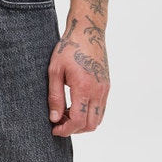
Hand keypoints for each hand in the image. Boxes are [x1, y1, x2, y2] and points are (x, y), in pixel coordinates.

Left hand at [47, 18, 109, 135]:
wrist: (88, 31)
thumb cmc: (69, 48)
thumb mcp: (55, 71)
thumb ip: (55, 96)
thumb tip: (54, 118)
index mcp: (84, 87)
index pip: (78, 121)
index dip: (66, 130)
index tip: (54, 129)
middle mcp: (98, 91)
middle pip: (91, 125)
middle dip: (74, 129)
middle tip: (59, 122)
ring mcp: (105, 89)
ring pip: (98, 119)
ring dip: (83, 123)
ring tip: (66, 113)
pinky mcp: (107, 86)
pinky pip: (101, 109)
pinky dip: (89, 114)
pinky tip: (75, 105)